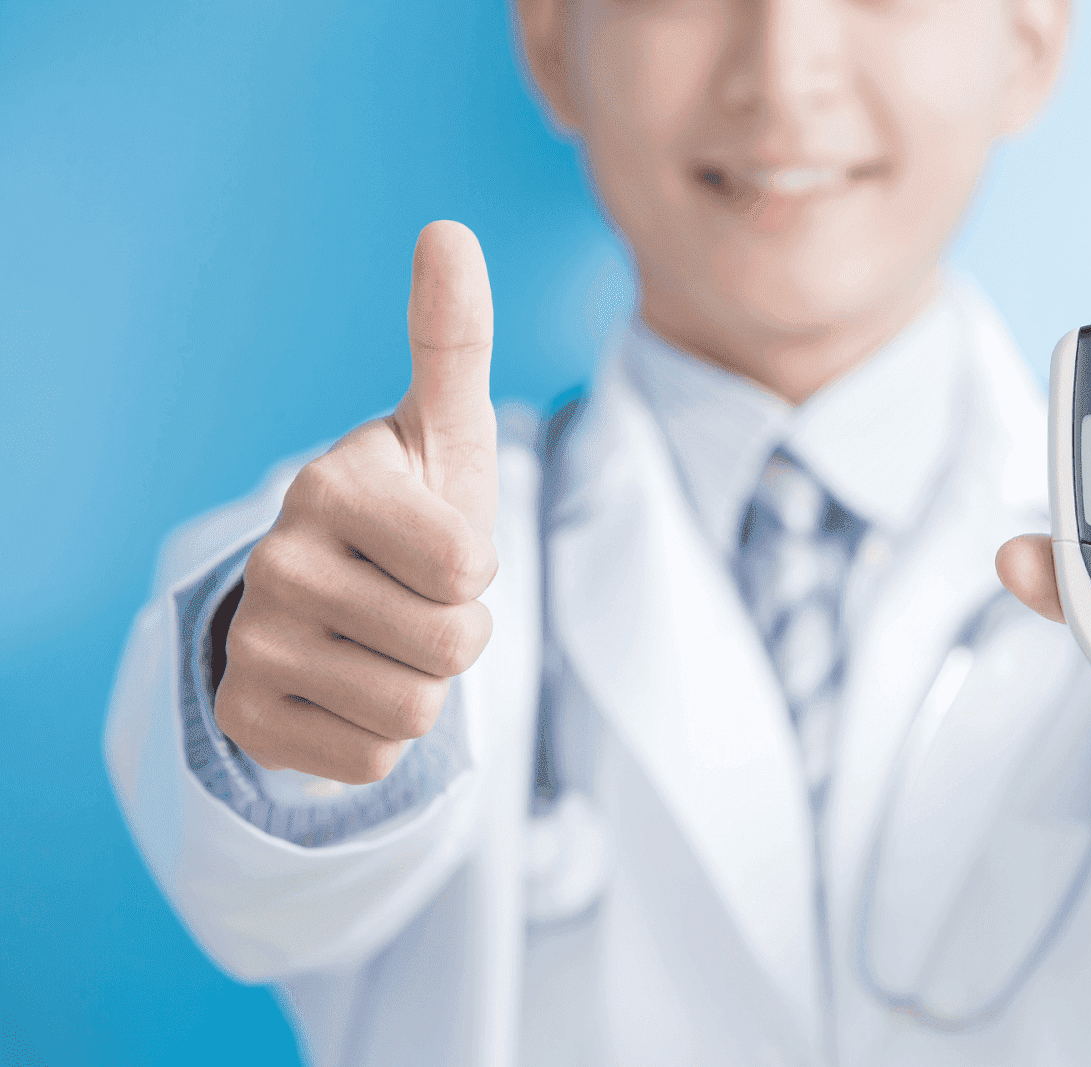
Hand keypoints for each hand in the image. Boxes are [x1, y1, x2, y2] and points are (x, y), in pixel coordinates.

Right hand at [214, 221, 499, 783]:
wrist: (334, 598)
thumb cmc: (412, 508)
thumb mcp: (443, 430)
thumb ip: (452, 341)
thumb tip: (449, 229)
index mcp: (331, 486)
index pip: (469, 571)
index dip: (476, 568)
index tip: (437, 543)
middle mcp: (275, 564)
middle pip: (454, 649)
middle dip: (458, 634)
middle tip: (413, 600)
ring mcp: (251, 648)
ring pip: (417, 713)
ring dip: (425, 685)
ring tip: (385, 638)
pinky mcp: (245, 723)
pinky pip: (375, 761)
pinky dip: (382, 734)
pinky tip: (348, 684)